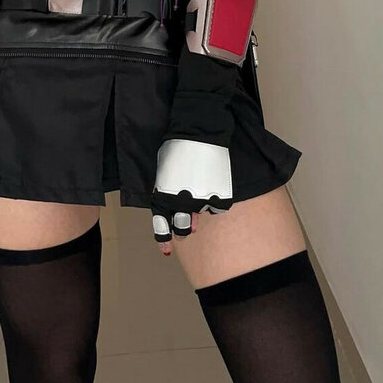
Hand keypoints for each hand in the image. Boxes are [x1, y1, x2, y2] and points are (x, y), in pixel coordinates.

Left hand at [151, 138, 232, 252]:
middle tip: (188, 225)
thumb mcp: (164, 171)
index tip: (166, 251)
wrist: (200, 132)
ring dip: (201, 207)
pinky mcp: (220, 196)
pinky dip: (216, 198)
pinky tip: (213, 183)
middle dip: (185, 227)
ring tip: (201, 188)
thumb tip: (173, 206)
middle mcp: (182, 203)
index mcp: (164, 197)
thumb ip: (167, 190)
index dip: (163, 239)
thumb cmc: (177, 146)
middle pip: (184, 227)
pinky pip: (218, 206)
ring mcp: (203, 201)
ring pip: (202, 215)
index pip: (162, 224)